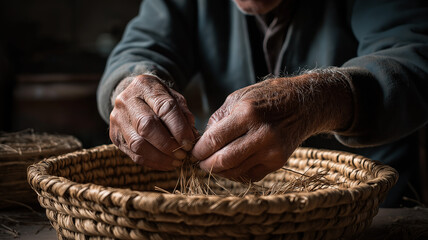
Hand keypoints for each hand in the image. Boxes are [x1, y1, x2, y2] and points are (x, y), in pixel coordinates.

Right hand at [109, 74, 196, 169]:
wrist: (132, 96)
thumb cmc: (157, 98)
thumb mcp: (174, 98)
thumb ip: (184, 115)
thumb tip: (192, 137)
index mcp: (145, 86)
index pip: (164, 108)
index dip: (179, 128)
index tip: (190, 142)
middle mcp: (127, 101)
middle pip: (147, 126)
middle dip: (168, 144)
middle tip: (183, 154)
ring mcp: (118, 119)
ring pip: (138, 144)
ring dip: (160, 157)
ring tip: (176, 161)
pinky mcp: (115, 136)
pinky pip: (134, 154)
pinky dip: (152, 162)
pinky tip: (166, 164)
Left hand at [192, 73, 352, 180]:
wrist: (304, 104)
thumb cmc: (267, 97)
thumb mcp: (238, 97)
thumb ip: (218, 120)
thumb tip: (202, 142)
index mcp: (247, 114)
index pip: (214, 141)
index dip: (199, 150)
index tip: (193, 152)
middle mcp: (261, 134)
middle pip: (223, 161)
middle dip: (206, 165)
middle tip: (200, 162)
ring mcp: (272, 150)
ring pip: (235, 172)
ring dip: (219, 171)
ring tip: (213, 163)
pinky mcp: (278, 162)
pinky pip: (250, 176)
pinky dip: (236, 173)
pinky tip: (232, 165)